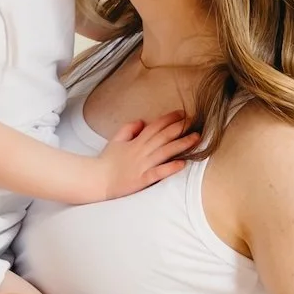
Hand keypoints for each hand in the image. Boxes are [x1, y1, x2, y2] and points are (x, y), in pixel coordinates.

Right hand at [82, 111, 197, 201]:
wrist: (96, 179)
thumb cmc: (106, 161)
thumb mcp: (116, 140)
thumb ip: (129, 129)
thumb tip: (142, 121)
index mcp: (136, 142)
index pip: (155, 126)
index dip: (169, 119)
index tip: (182, 113)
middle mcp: (141, 151)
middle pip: (163, 136)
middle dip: (180, 128)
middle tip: (194, 121)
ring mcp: (142, 165)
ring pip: (165, 151)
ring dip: (181, 144)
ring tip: (196, 139)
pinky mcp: (142, 179)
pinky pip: (158, 172)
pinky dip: (170, 167)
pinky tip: (182, 164)